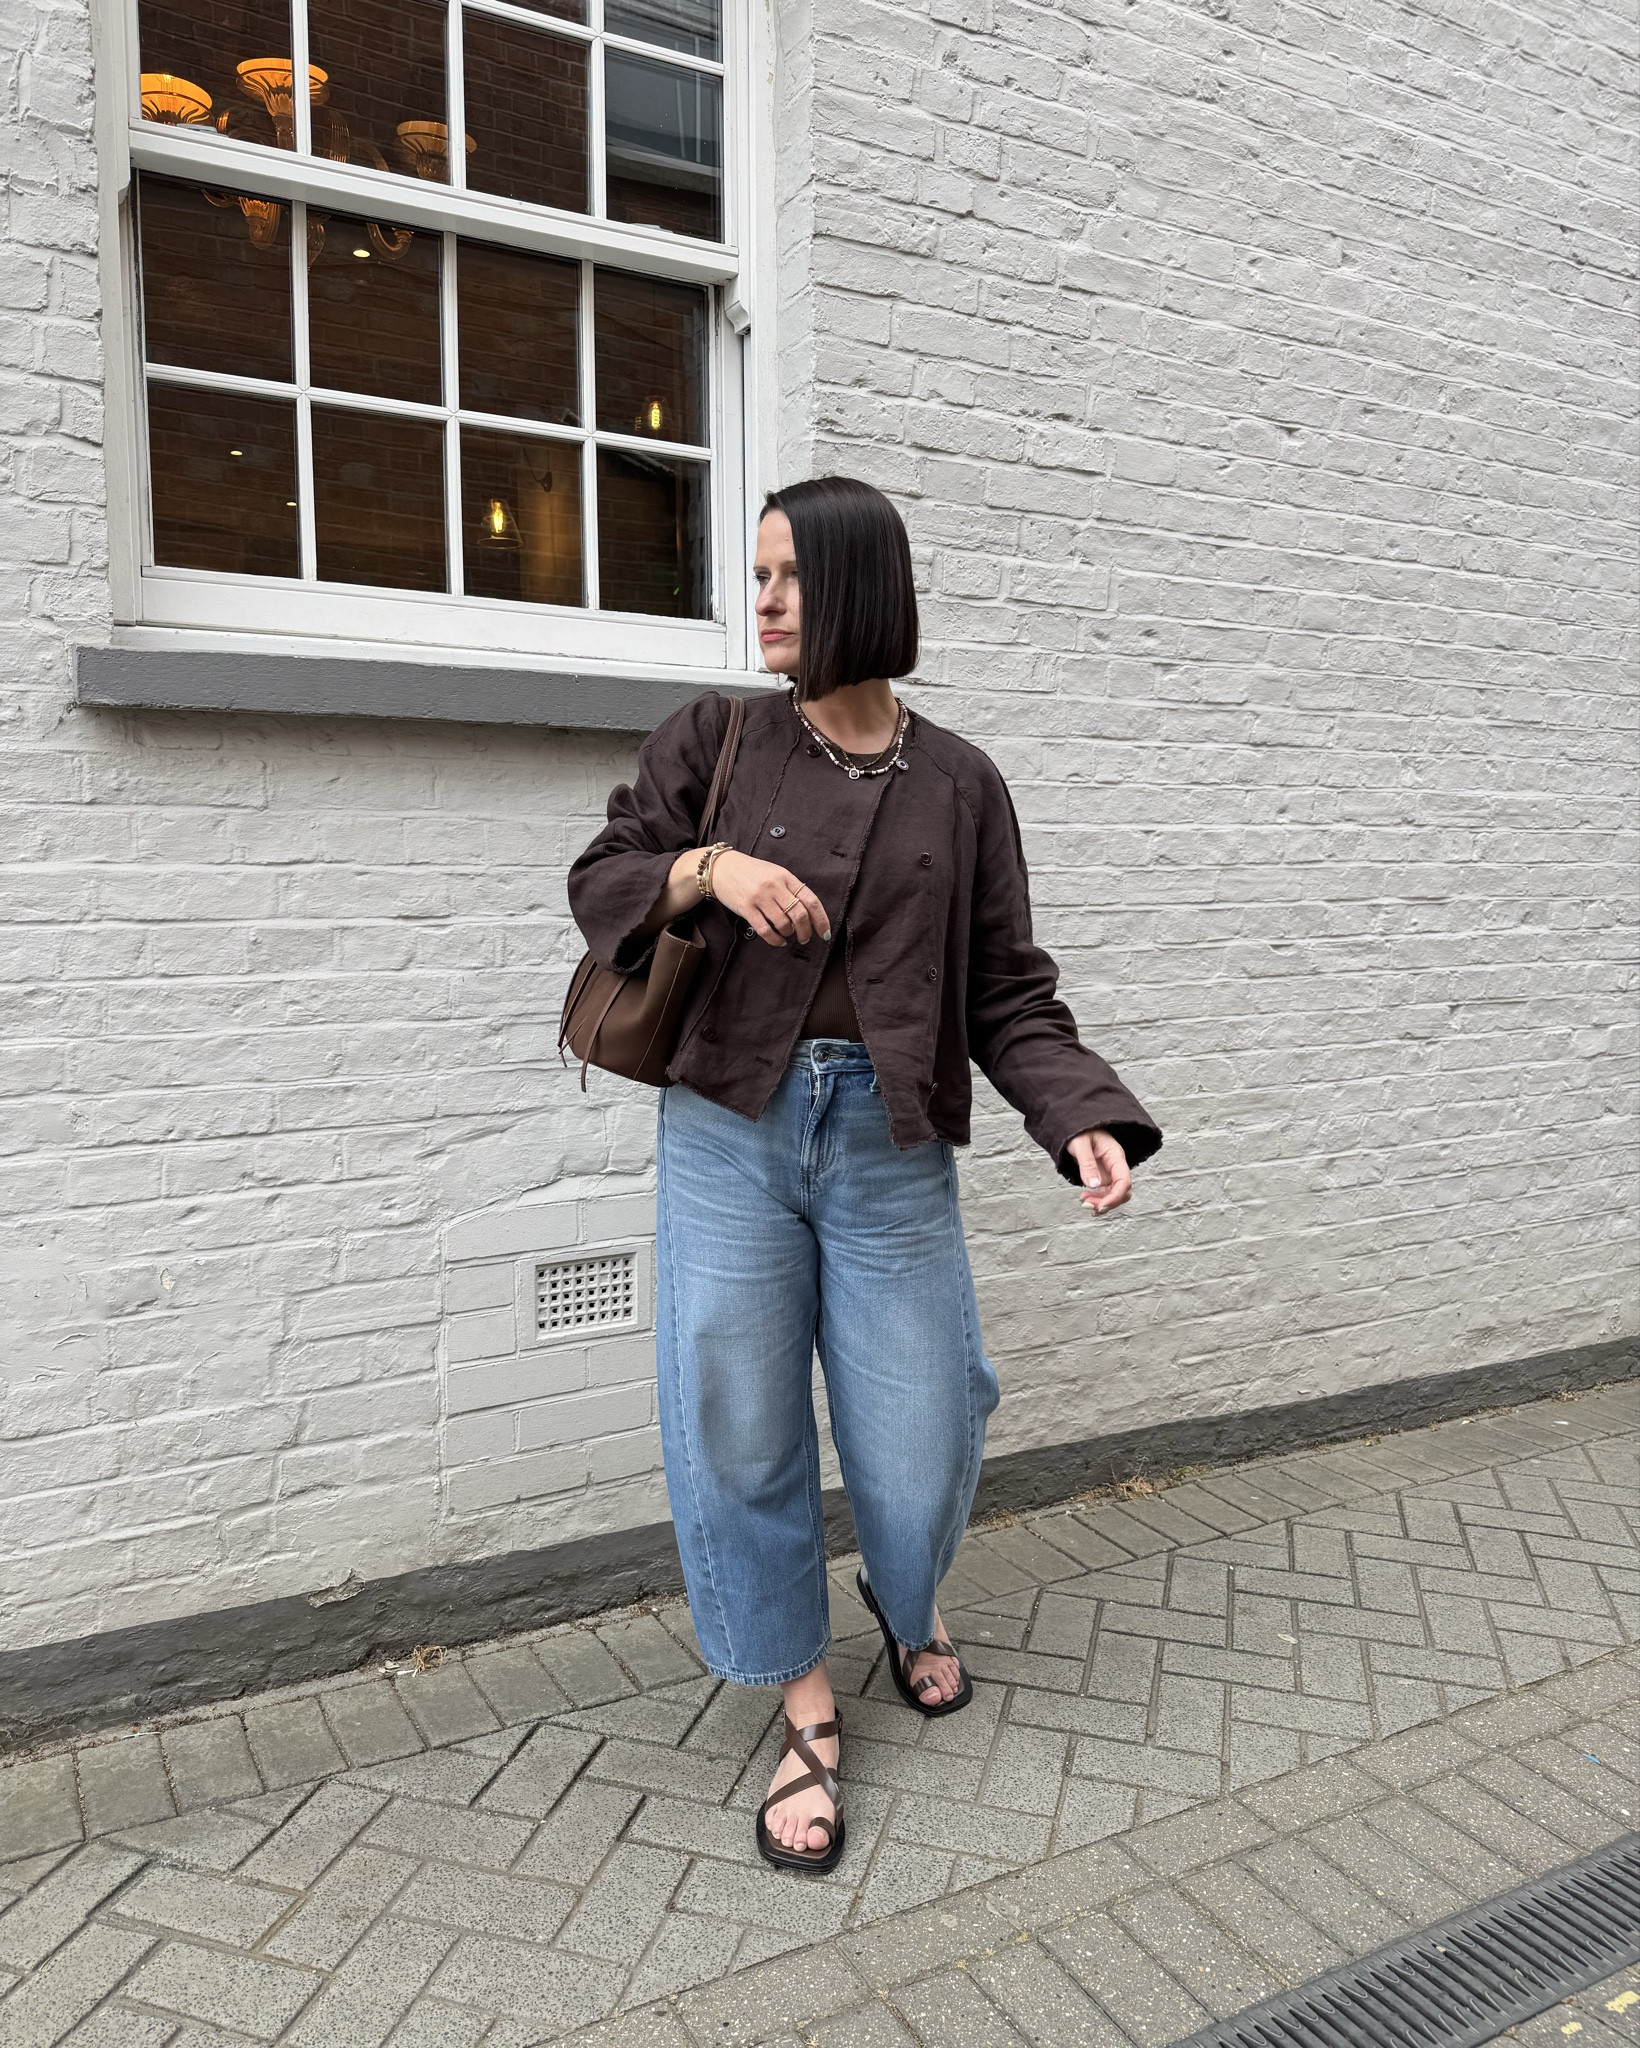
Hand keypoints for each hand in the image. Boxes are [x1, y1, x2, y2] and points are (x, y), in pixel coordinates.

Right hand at [709, 851, 831, 947]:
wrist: (722, 867)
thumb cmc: (751, 872)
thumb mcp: (774, 873)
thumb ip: (790, 889)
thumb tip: (808, 912)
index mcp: (786, 877)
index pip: (811, 900)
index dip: (821, 920)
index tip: (824, 933)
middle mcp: (775, 886)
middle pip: (800, 915)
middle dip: (806, 932)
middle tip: (805, 938)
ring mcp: (760, 898)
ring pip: (783, 924)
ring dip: (789, 934)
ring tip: (787, 934)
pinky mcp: (747, 908)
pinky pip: (765, 930)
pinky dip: (775, 939)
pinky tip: (778, 941)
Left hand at [1066, 1129, 1130, 1214]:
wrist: (1076, 1128)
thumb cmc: (1079, 1131)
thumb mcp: (1080, 1144)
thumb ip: (1087, 1164)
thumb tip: (1093, 1185)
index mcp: (1115, 1155)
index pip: (1124, 1181)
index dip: (1115, 1197)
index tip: (1100, 1206)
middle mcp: (1116, 1165)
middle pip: (1122, 1191)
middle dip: (1107, 1202)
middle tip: (1087, 1205)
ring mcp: (1110, 1172)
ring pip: (1114, 1195)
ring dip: (1101, 1203)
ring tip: (1084, 1202)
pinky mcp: (1103, 1176)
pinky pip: (1105, 1193)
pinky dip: (1097, 1200)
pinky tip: (1087, 1201)